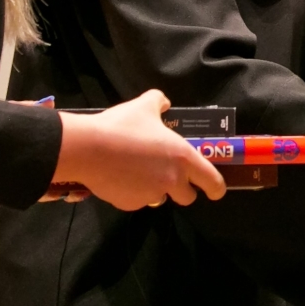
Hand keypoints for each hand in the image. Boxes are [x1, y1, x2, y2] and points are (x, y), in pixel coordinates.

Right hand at [51, 89, 227, 209]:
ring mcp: (150, 195)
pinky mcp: (130, 204)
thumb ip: (159, 101)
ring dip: (155, 189)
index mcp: (182, 158)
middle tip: (170, 176)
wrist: (89, 149)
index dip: (216, 188)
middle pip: (188, 197)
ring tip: (137, 171)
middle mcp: (172, 180)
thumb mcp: (143, 106)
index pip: (211, 181)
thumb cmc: (122, 126)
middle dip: (182, 189)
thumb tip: (164, 103)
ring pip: (160, 198)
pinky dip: (132, 192)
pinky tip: (120, 177)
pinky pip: (137, 200)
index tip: (215, 190)